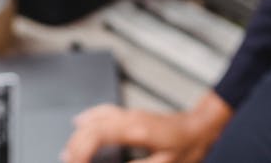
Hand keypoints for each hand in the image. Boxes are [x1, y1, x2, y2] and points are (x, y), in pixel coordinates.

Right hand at [61, 92, 231, 162]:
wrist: (202, 125)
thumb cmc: (189, 145)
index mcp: (136, 129)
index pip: (97, 135)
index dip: (80, 151)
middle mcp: (130, 118)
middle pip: (91, 126)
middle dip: (74, 146)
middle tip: (68, 162)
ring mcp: (130, 113)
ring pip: (95, 118)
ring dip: (78, 134)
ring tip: (68, 152)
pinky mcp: (132, 114)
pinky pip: (103, 111)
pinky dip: (88, 118)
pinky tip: (80, 121)